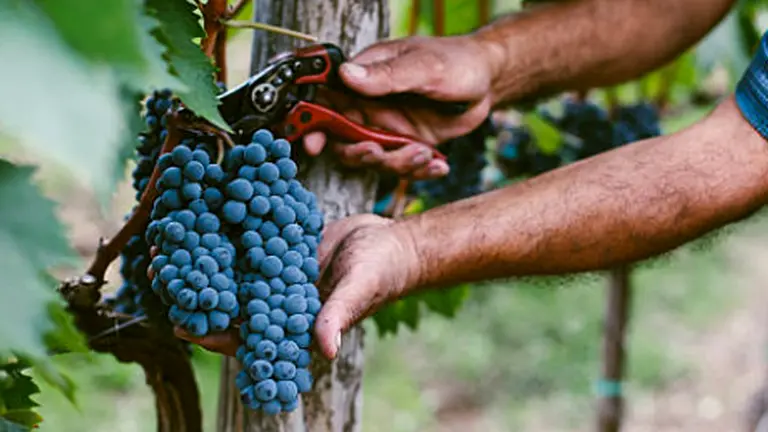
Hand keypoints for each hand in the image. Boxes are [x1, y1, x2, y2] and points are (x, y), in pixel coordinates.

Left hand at [174, 214, 421, 359]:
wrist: (393, 243)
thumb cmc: (383, 273)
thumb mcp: (359, 291)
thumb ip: (338, 317)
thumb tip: (326, 350)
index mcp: (291, 324)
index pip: (243, 336)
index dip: (211, 331)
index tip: (179, 321)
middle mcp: (276, 300)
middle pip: (227, 300)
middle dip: (192, 288)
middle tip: (159, 267)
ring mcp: (274, 272)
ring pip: (231, 267)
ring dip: (201, 254)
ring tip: (169, 235)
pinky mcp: (277, 246)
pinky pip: (247, 238)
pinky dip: (226, 226)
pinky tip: (202, 207)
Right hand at [303, 34, 498, 179]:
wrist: (488, 80)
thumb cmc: (457, 62)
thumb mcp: (423, 66)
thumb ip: (386, 75)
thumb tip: (346, 75)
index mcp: (366, 79)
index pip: (327, 101)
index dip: (315, 124)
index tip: (316, 143)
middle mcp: (371, 107)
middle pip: (346, 140)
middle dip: (361, 153)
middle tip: (379, 151)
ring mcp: (389, 128)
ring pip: (376, 160)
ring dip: (398, 163)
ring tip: (424, 153)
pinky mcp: (408, 145)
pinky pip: (403, 167)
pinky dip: (420, 171)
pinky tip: (439, 165)